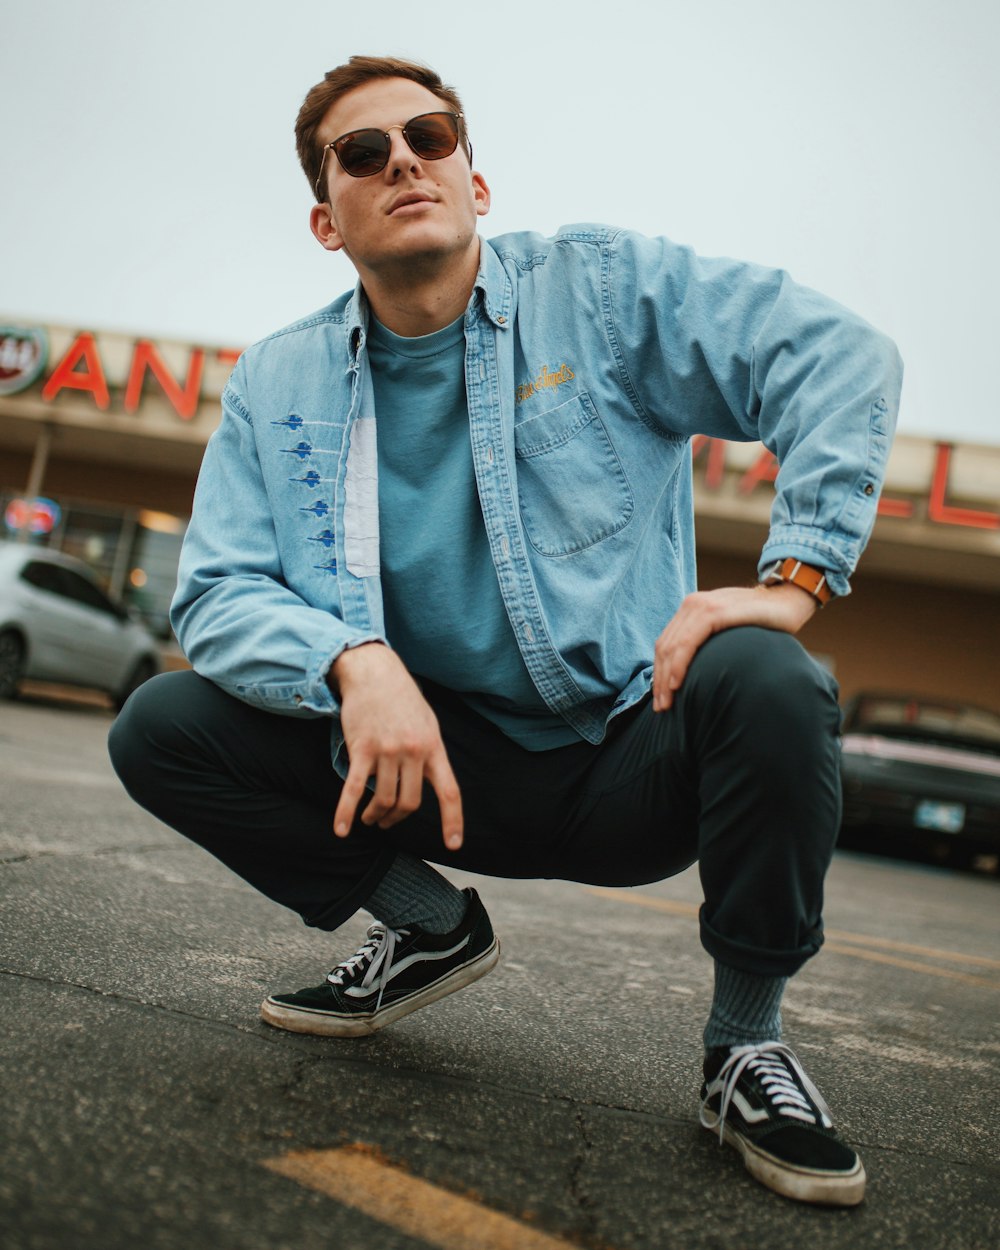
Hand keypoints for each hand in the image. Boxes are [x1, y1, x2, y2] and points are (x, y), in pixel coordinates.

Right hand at [329, 644, 462, 849]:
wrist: (374, 672)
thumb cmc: (401, 699)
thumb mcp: (427, 723)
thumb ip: (429, 753)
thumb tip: (428, 782)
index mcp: (433, 747)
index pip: (449, 792)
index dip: (452, 820)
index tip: (453, 844)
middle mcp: (413, 751)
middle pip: (409, 802)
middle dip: (398, 818)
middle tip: (388, 822)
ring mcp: (387, 751)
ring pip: (384, 799)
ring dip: (376, 815)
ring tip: (371, 818)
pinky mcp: (361, 749)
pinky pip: (354, 789)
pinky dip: (346, 812)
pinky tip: (341, 829)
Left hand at [652, 583, 817, 711]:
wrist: (788, 601)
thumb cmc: (761, 622)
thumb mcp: (727, 630)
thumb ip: (708, 642)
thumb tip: (693, 674)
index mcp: (692, 609)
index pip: (666, 644)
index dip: (659, 672)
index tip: (660, 699)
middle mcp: (692, 604)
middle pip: (665, 647)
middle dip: (659, 680)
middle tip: (661, 708)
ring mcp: (703, 606)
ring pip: (673, 646)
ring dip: (666, 677)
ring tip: (667, 702)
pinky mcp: (716, 611)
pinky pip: (689, 641)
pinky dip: (680, 663)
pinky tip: (677, 683)